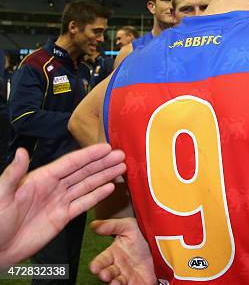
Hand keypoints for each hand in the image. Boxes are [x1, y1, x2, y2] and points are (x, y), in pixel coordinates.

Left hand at [0, 144, 125, 267]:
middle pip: (83, 172)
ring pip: (86, 185)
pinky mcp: (63, 217)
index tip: (106, 147)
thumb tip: (21, 151)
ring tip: (121, 167)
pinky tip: (110, 188)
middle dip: (102, 163)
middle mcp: (53, 187)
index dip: (89, 155)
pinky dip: (97, 195)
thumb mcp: (1, 195)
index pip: (70, 163)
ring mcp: (59, 202)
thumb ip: (14, 173)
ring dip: (104, 176)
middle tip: (121, 155)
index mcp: (41, 178)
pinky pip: (83, 203)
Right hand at [90, 217, 156, 283]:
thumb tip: (94, 225)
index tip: (94, 267)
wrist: (164, 242)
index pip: (101, 260)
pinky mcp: (138, 283)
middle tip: (105, 274)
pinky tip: (128, 284)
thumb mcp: (128, 226)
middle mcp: (118, 266)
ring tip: (116, 282)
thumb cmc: (143, 234)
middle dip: (105, 274)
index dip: (97, 264)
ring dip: (115, 283)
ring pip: (117, 282)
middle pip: (108, 273)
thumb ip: (111, 226)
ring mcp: (127, 276)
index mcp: (113, 253)